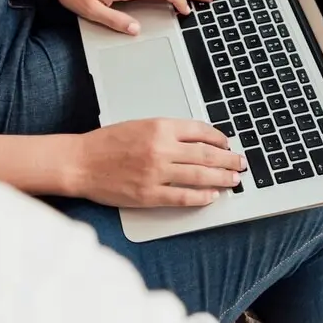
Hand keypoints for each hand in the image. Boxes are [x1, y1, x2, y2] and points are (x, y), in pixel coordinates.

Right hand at [69, 119, 246, 206]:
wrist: (80, 162)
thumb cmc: (106, 143)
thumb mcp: (138, 126)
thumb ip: (165, 132)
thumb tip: (195, 140)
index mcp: (159, 127)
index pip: (199, 130)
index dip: (218, 138)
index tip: (227, 143)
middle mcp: (160, 148)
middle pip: (205, 154)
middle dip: (228, 159)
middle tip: (241, 163)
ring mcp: (156, 173)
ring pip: (199, 175)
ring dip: (221, 178)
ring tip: (234, 180)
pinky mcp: (148, 194)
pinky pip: (182, 197)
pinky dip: (200, 197)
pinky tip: (211, 196)